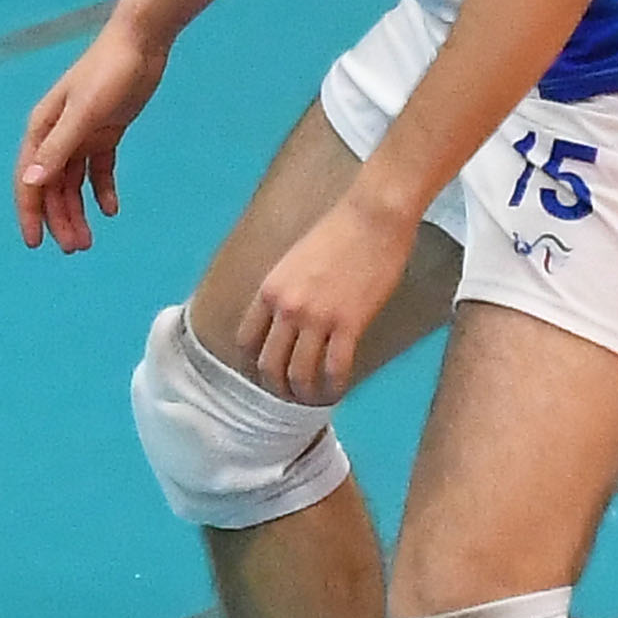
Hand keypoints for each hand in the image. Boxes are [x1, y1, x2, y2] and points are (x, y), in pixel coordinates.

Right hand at [15, 16, 168, 253]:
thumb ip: (58, 149)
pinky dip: (102, 190)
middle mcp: (57, 134)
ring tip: (89, 239)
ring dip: (78, 210)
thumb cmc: (108, 73)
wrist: (140, 43)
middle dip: (59, 218)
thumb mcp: (84, 113)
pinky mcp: (105, 133)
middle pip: (52, 186)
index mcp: (43, 128)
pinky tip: (112, 209)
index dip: (29, 211)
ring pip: (73, 183)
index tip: (35, 243)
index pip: (30, 178)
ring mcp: (81, 134)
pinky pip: (98, 170)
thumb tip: (31, 182)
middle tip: (76, 248)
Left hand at [238, 187, 418, 405]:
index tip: (265, 372)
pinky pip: (335, 367)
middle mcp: (286, 307)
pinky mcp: (348, 323)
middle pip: (268, 362)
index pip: (246, 338)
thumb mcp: (294, 261)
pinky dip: (334, 386)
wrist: (370, 218)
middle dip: (276, 385)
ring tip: (312, 399)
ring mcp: (316, 317)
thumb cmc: (337, 232)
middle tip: (288, 395)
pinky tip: (338, 391)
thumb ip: (285, 291)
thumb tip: (285, 319)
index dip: (253, 362)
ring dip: (303, 393)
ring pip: (299, 372)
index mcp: (269, 289)